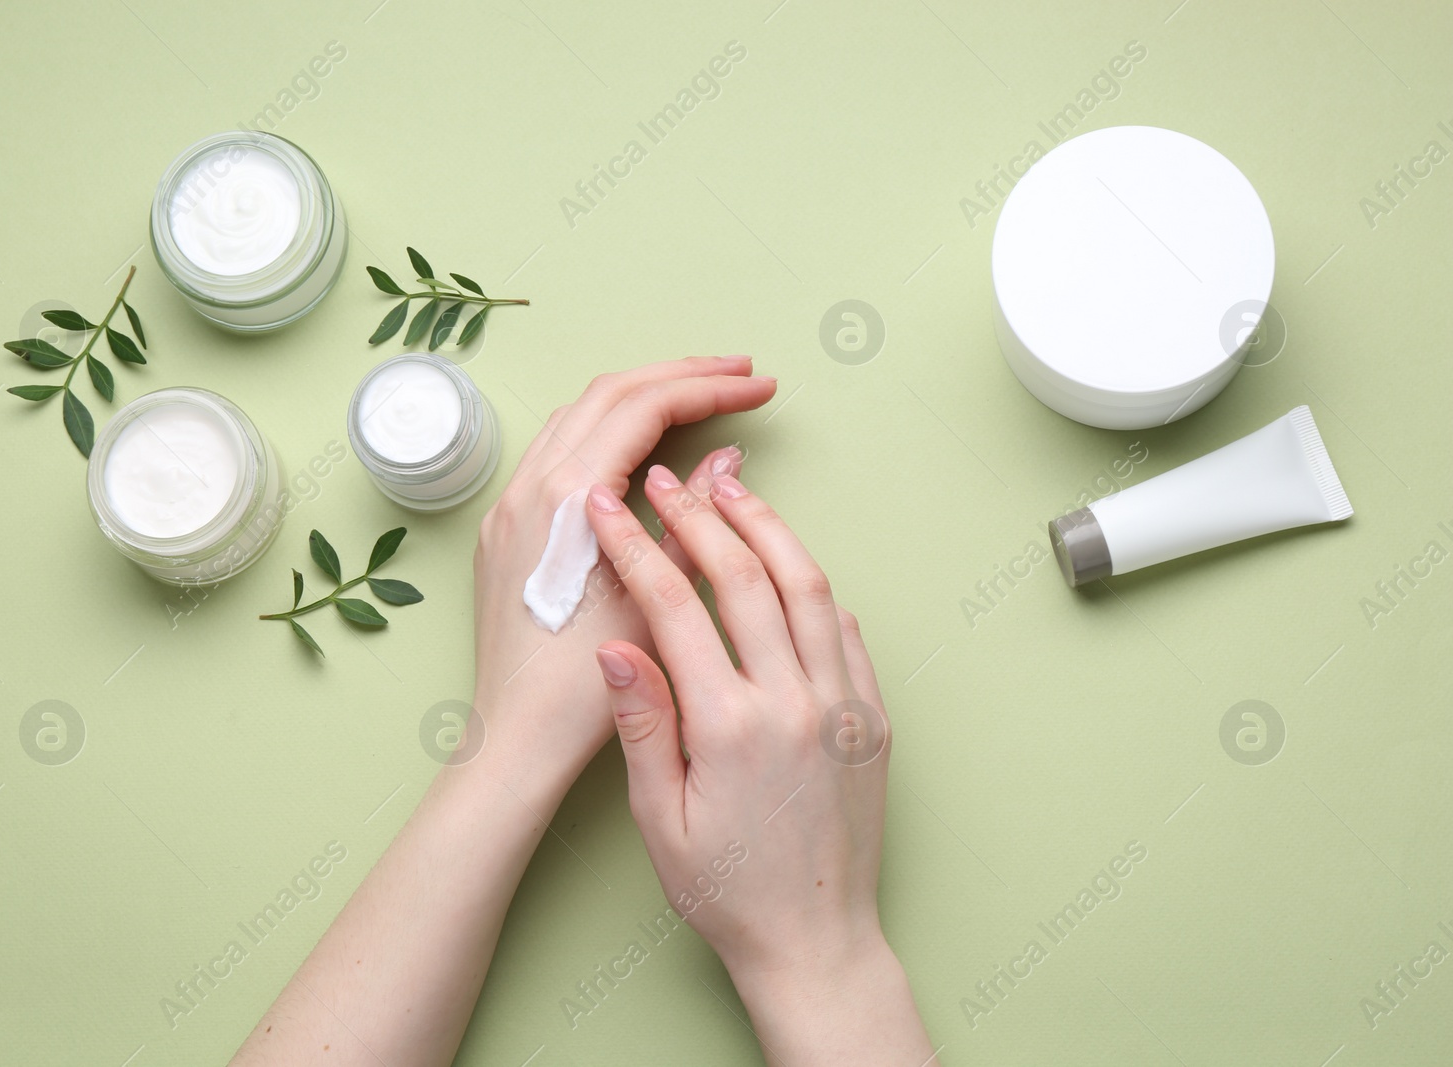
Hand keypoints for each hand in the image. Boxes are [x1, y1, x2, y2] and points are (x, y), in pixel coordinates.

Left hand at [470, 357, 775, 783]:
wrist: (516, 739)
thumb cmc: (587, 688)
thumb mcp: (659, 602)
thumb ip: (693, 522)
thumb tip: (725, 459)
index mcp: (567, 498)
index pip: (645, 408)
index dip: (711, 390)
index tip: (761, 388)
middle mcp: (528, 488)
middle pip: (610, 393)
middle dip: (680, 375)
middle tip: (741, 374)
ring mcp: (509, 507)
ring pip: (579, 415)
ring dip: (641, 397)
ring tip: (701, 397)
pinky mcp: (505, 531)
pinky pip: (557, 450)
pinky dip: (607, 429)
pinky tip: (640, 446)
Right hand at [583, 469, 932, 1064]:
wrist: (815, 940)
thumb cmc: (727, 889)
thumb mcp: (658, 818)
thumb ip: (641, 723)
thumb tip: (613, 645)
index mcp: (730, 725)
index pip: (676, 606)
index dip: (637, 546)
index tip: (607, 507)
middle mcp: (794, 702)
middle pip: (747, 577)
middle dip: (700, 516)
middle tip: (667, 479)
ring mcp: (843, 705)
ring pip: (808, 587)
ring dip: (767, 530)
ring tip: (732, 492)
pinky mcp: (872, 718)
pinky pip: (845, 631)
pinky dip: (813, 586)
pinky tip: (788, 563)